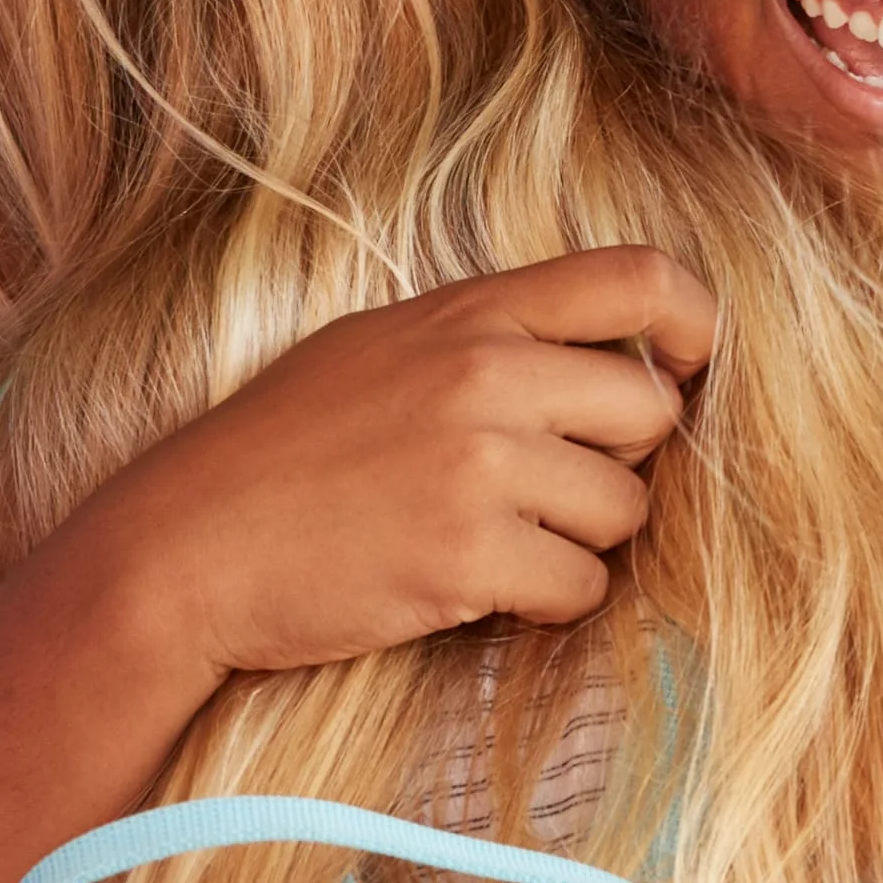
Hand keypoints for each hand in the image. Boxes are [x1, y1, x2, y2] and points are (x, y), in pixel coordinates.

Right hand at [62, 246, 718, 682]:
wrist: (186, 548)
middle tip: (554, 493)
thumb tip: (608, 364)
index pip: (639, 279)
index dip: (696, 327)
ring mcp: (479, 465)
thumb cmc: (282, 454)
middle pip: (652, 414)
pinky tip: (479, 593)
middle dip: (622, 465)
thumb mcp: (381, 350)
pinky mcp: (468, 556)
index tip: (691, 372)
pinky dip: (546, 602)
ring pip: (624, 511)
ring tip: (498, 545)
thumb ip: (489, 341)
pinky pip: (581, 586)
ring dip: (580, 542)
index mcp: (470, 313)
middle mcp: (485, 374)